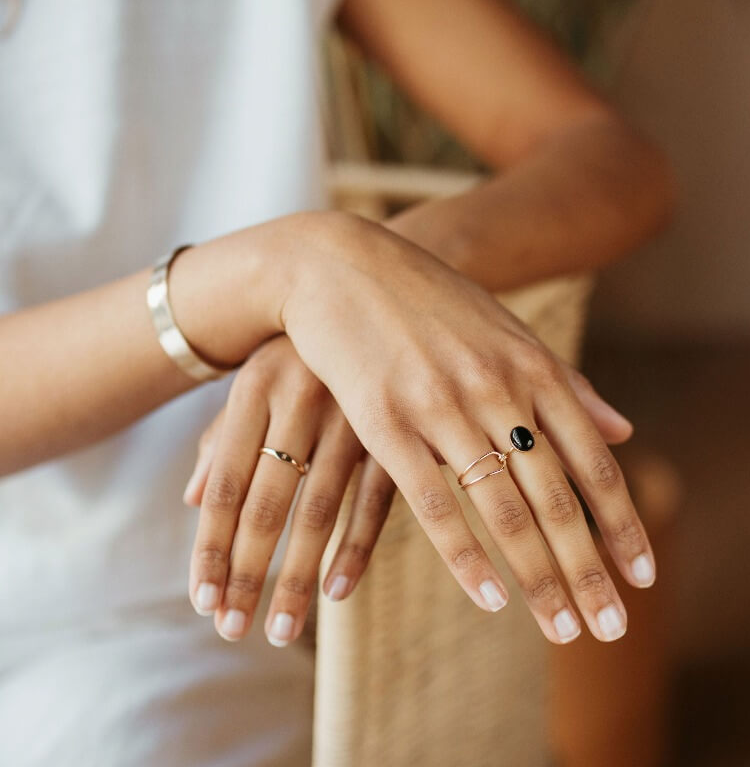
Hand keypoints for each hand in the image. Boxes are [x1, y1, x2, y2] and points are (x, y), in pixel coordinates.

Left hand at [183, 336, 395, 645]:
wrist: (379, 278)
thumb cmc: (305, 342)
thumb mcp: (258, 375)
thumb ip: (223, 436)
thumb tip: (189, 500)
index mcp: (255, 386)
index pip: (223, 485)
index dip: (209, 548)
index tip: (202, 603)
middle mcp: (300, 401)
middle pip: (265, 506)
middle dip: (246, 574)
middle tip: (231, 631)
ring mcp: (352, 414)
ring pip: (318, 510)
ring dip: (298, 576)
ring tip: (278, 628)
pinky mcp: (399, 426)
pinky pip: (375, 497)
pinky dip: (356, 546)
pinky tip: (338, 590)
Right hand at [272, 212, 654, 642]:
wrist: (340, 263)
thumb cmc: (427, 300)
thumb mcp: (505, 329)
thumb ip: (565, 382)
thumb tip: (625, 427)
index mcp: (531, 367)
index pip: (593, 461)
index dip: (622, 521)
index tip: (643, 575)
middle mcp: (496, 388)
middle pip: (557, 497)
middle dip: (588, 569)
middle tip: (610, 629)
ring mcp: (441, 404)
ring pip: (503, 509)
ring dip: (537, 576)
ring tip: (562, 630)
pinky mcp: (384, 421)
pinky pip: (434, 502)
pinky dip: (465, 555)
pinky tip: (490, 598)